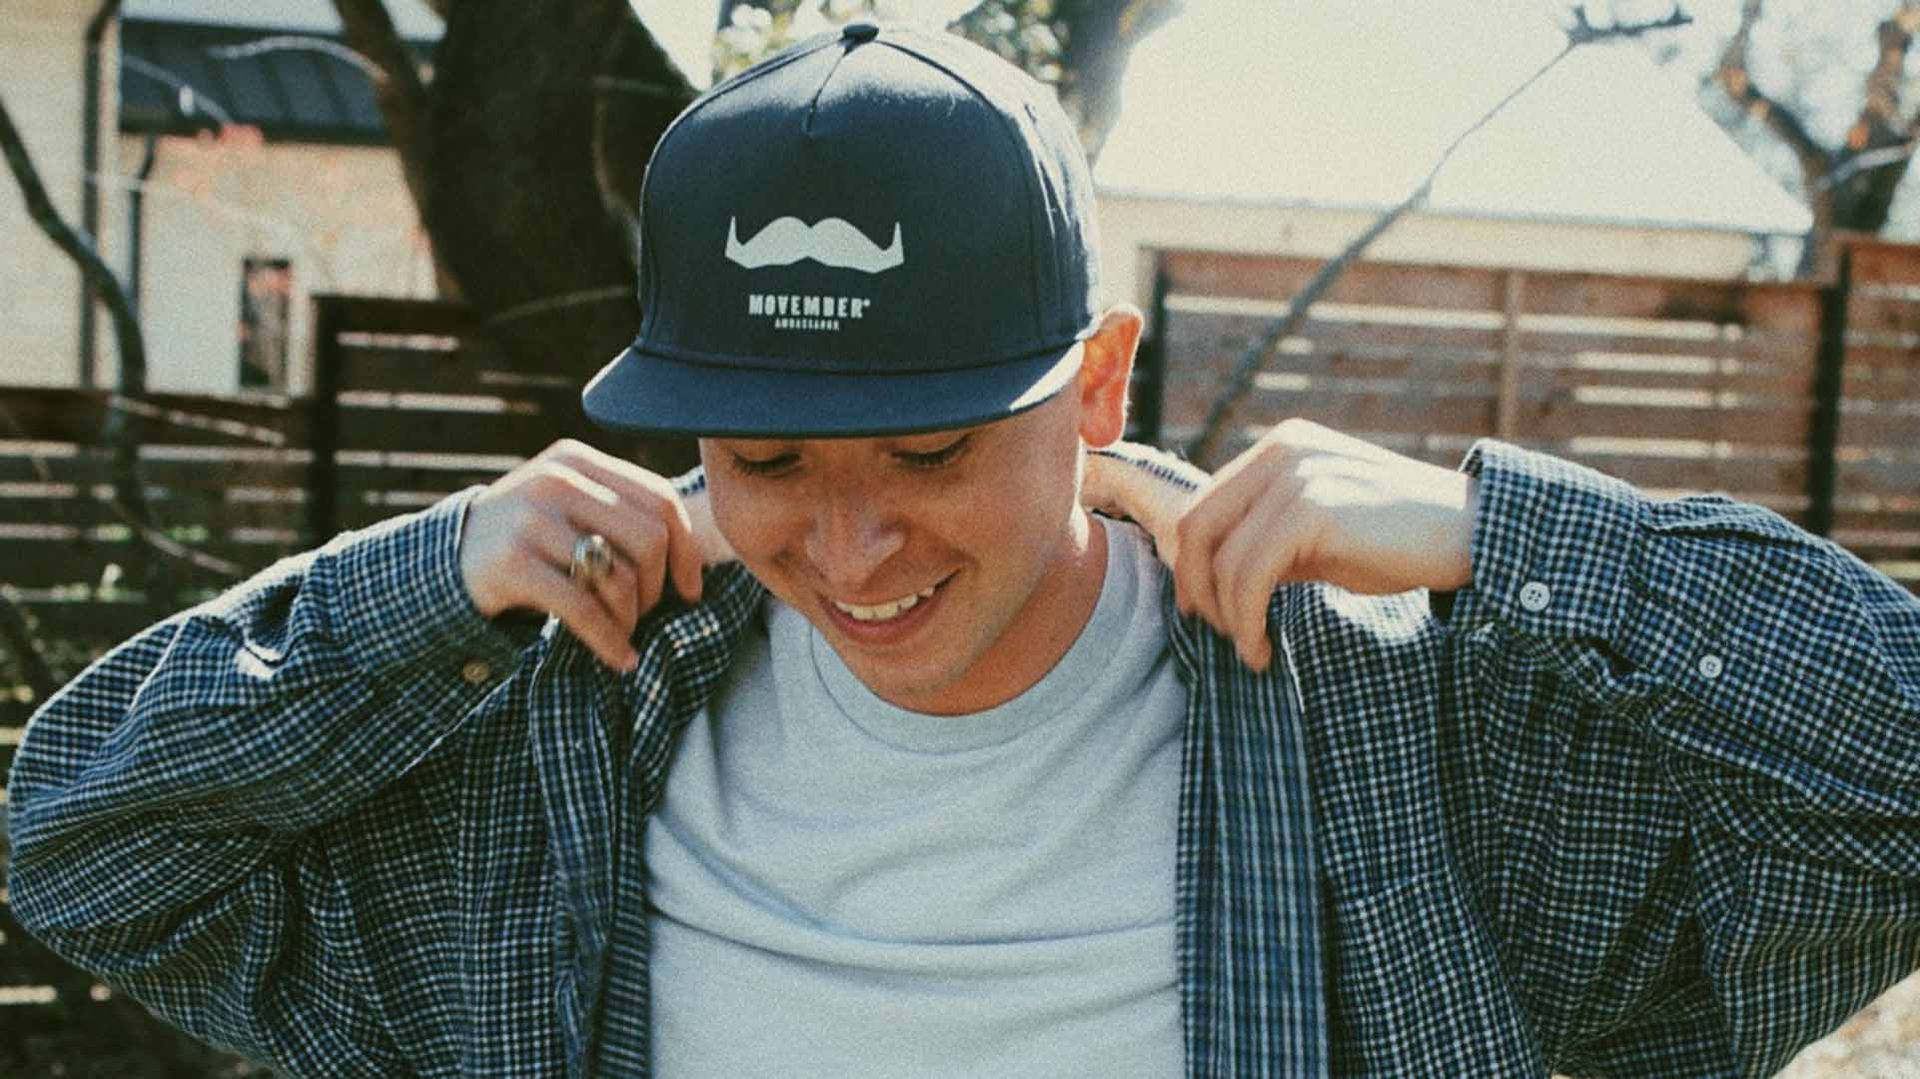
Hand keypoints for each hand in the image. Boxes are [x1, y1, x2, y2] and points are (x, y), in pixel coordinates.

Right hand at [458, 440, 732, 669]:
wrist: (445, 561)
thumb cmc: (527, 541)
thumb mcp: (568, 507)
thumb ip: (619, 513)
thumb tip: (696, 555)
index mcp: (577, 460)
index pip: (660, 499)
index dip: (686, 550)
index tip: (690, 589)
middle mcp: (556, 479)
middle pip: (649, 537)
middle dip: (658, 587)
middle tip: (645, 613)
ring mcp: (531, 518)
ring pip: (619, 575)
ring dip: (631, 617)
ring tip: (622, 632)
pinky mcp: (512, 562)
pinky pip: (584, 609)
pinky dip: (610, 641)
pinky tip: (619, 658)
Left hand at [1094, 421, 1477, 669]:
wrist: (1470, 533)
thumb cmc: (1396, 542)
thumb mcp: (1318, 531)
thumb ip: (1266, 538)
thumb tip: (1206, 578)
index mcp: (1277, 449)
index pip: (1202, 507)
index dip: (1189, 565)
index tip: (1202, 610)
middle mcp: (1280, 451)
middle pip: (1195, 527)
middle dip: (1195, 590)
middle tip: (1217, 634)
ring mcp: (1296, 475)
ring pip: (1222, 559)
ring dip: (1226, 617)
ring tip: (1251, 650)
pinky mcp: (1313, 509)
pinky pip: (1252, 574)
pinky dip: (1247, 620)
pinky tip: (1263, 647)